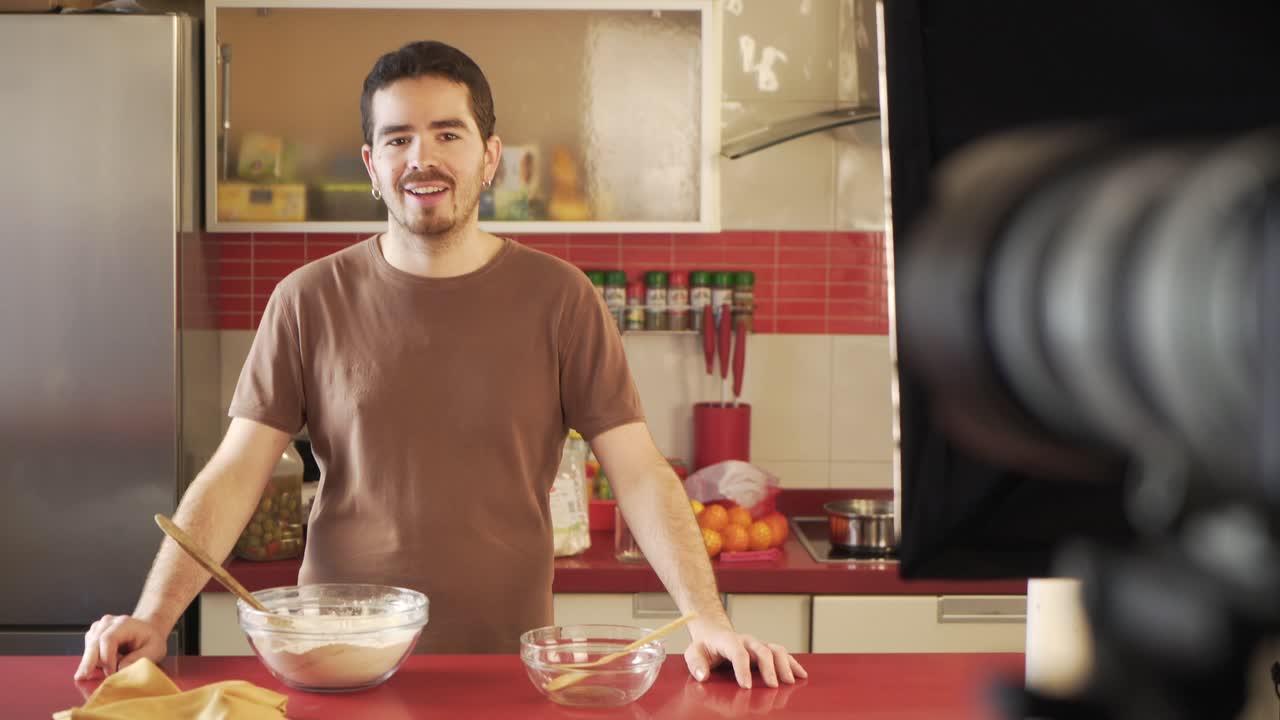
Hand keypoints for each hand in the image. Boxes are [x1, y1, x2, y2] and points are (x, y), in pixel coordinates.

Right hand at [74, 615, 167, 679]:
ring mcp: (98, 628)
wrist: (147, 631)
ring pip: (88, 649)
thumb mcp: (155, 650)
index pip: (108, 639)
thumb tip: (120, 669)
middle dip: (89, 663)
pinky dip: (93, 662)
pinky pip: (87, 651)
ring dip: (95, 663)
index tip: (111, 674)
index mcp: (124, 623)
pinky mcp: (92, 635)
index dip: (106, 658)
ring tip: (112, 667)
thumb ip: (139, 658)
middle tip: (83, 678)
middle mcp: (108, 623)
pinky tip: (106, 664)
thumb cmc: (151, 641)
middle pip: (93, 643)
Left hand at [683, 620, 807, 688]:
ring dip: (785, 665)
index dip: (742, 669)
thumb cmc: (705, 646)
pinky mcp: (765, 651)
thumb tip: (703, 676)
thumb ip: (696, 663)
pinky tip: (801, 675)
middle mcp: (747, 641)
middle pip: (761, 650)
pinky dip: (793, 664)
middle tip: (772, 686)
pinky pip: (782, 655)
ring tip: (789, 682)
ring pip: (775, 650)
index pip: (737, 652)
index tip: (745, 686)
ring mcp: (758, 645)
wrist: (714, 634)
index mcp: (728, 640)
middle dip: (768, 669)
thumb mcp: (694, 652)